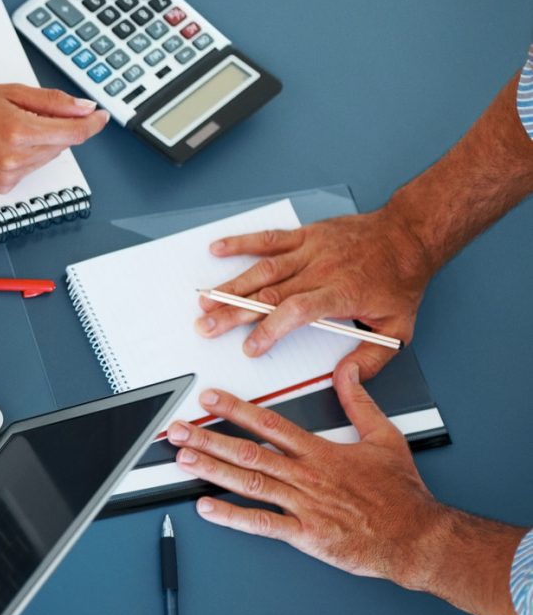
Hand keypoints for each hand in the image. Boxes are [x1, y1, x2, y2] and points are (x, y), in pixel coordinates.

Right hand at [0, 77, 107, 193]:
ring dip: (42, 142)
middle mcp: (15, 160)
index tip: (100, 116)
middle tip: (37, 110)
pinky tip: (4, 144)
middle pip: (62, 145)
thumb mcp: (11, 91)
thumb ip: (53, 102)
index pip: (73, 133)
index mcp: (19, 132)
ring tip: (12, 126)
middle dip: (60, 127)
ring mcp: (8, 177)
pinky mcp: (2, 187)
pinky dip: (27, 155)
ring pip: (47, 158)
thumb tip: (84, 109)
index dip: (92, 124)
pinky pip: (30, 169)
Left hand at [166, 364, 447, 585]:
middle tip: (177, 429)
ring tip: (183, 459)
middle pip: (249, 451)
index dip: (236, 409)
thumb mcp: (385, 437)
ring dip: (212, 470)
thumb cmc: (401, 492)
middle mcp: (306, 476)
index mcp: (321, 452)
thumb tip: (348, 370)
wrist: (417, 535)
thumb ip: (359, 402)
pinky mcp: (306, 534)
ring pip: (250, 483)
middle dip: (209, 438)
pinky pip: (262, 523)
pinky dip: (232, 516)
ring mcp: (304, 505)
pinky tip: (206, 507)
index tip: (210, 397)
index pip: (270, 423)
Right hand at [196, 209, 435, 378]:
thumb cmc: (400, 280)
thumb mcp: (398, 329)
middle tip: (206, 327)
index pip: (298, 311)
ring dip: (231, 285)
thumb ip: (370, 359)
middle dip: (233, 312)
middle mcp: (322, 270)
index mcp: (342, 293)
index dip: (270, 329)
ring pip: (263, 269)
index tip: (250, 347)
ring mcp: (311, 250)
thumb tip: (344, 378)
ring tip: (204, 300)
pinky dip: (241, 242)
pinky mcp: (305, 236)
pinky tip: (218, 250)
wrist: (409, 235)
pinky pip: (269, 238)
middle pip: (270, 293)